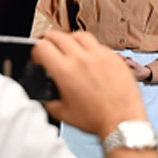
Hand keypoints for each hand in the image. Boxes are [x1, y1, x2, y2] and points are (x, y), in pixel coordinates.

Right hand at [31, 31, 146, 138]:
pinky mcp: (115, 59)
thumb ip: (51, 103)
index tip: (38, 57)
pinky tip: (90, 58)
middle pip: (58, 36)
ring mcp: (100, 56)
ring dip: (70, 39)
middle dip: (48, 41)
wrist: (122, 122)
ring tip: (69, 48)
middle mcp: (82, 59)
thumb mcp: (63, 114)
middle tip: (49, 47)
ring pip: (80, 35)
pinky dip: (91, 48)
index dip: (35, 51)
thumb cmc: (97, 119)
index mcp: (65, 71)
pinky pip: (99, 45)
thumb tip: (50, 99)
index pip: (42, 47)